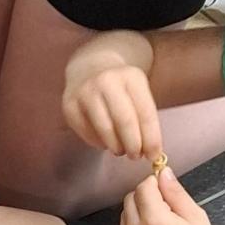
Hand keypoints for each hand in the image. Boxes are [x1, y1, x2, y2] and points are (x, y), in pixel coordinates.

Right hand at [62, 35, 162, 161]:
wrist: (89, 68)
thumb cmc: (120, 88)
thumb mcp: (138, 93)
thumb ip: (145, 119)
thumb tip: (151, 153)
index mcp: (131, 77)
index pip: (145, 113)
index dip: (151, 138)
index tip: (155, 156)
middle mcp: (107, 80)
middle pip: (124, 121)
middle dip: (133, 145)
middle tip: (136, 156)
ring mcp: (85, 92)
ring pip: (105, 130)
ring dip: (116, 147)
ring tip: (121, 150)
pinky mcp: (69, 105)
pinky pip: (87, 133)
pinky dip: (99, 143)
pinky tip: (105, 141)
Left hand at [116, 162, 222, 224]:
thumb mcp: (195, 217)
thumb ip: (176, 193)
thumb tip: (163, 173)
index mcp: (153, 219)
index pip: (143, 186)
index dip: (156, 184)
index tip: (169, 191)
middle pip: (131, 198)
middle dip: (146, 195)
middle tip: (169, 207)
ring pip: (126, 214)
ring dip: (140, 211)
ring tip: (164, 223)